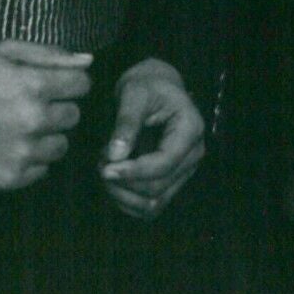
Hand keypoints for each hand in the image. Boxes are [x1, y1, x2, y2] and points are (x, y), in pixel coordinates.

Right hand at [0, 38, 91, 190]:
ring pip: (61, 146)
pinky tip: (10, 147)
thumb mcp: (3, 52)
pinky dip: (31, 160)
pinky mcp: (10, 177)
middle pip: (74, 116)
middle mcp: (32, 120)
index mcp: (33, 85)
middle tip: (31, 107)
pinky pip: (42, 170)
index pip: (82, 84)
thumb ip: (49, 54)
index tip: (56, 86)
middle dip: (58, 109)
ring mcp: (22, 152)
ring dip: (47, 137)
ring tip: (20, 129)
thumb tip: (87, 61)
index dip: (71, 83)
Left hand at [99, 59, 205, 219]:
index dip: (132, 171)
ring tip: (105, 168)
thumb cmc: (146, 86)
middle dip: (122, 182)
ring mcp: (184, 172)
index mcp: (191, 129)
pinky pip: (148, 207)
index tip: (104, 167)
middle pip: (156, 188)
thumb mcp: (134, 93)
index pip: (164, 163)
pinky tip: (113, 179)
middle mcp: (193, 155)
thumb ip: (126, 123)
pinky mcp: (171, 183)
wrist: (154, 89)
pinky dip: (125, 200)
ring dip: (121, 195)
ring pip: (152, 204)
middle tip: (100, 162)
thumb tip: (115, 156)